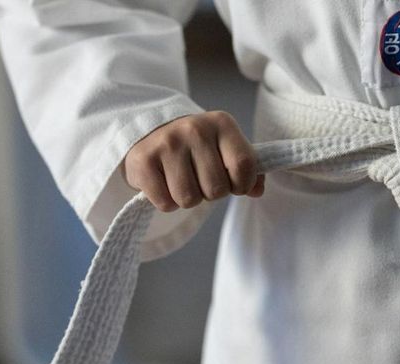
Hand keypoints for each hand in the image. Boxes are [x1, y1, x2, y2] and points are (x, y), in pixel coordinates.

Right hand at [121, 111, 264, 211]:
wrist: (150, 133)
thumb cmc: (197, 147)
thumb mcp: (226, 148)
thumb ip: (247, 168)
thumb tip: (256, 190)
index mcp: (222, 123)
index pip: (244, 165)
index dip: (242, 184)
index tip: (234, 183)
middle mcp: (194, 128)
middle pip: (216, 189)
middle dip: (211, 193)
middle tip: (200, 179)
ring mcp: (167, 143)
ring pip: (190, 199)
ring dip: (188, 199)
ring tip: (182, 180)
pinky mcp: (143, 160)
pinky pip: (166, 203)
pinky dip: (167, 202)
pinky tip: (164, 183)